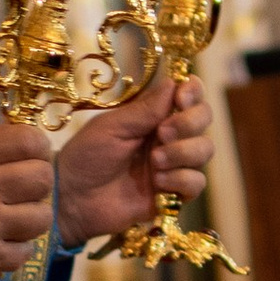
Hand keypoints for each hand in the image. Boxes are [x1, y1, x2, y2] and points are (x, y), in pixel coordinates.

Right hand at [0, 123, 54, 280]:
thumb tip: (25, 146)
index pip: (28, 140)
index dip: (38, 147)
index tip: (34, 156)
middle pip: (42, 177)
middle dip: (37, 184)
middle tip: (24, 190)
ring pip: (42, 217)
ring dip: (30, 219)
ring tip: (11, 220)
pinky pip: (26, 250)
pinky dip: (14, 249)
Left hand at [54, 76, 212, 252]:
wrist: (74, 198)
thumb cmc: (86, 156)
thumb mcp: (112, 127)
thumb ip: (145, 110)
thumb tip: (174, 82)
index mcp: (153, 115)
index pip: (189, 95)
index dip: (193, 93)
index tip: (181, 99)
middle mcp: (168, 136)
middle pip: (204, 119)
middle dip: (189, 123)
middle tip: (163, 133)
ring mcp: (173, 164)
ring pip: (204, 150)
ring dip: (183, 153)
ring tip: (155, 162)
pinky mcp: (174, 193)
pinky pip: (196, 182)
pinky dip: (181, 180)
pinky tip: (158, 183)